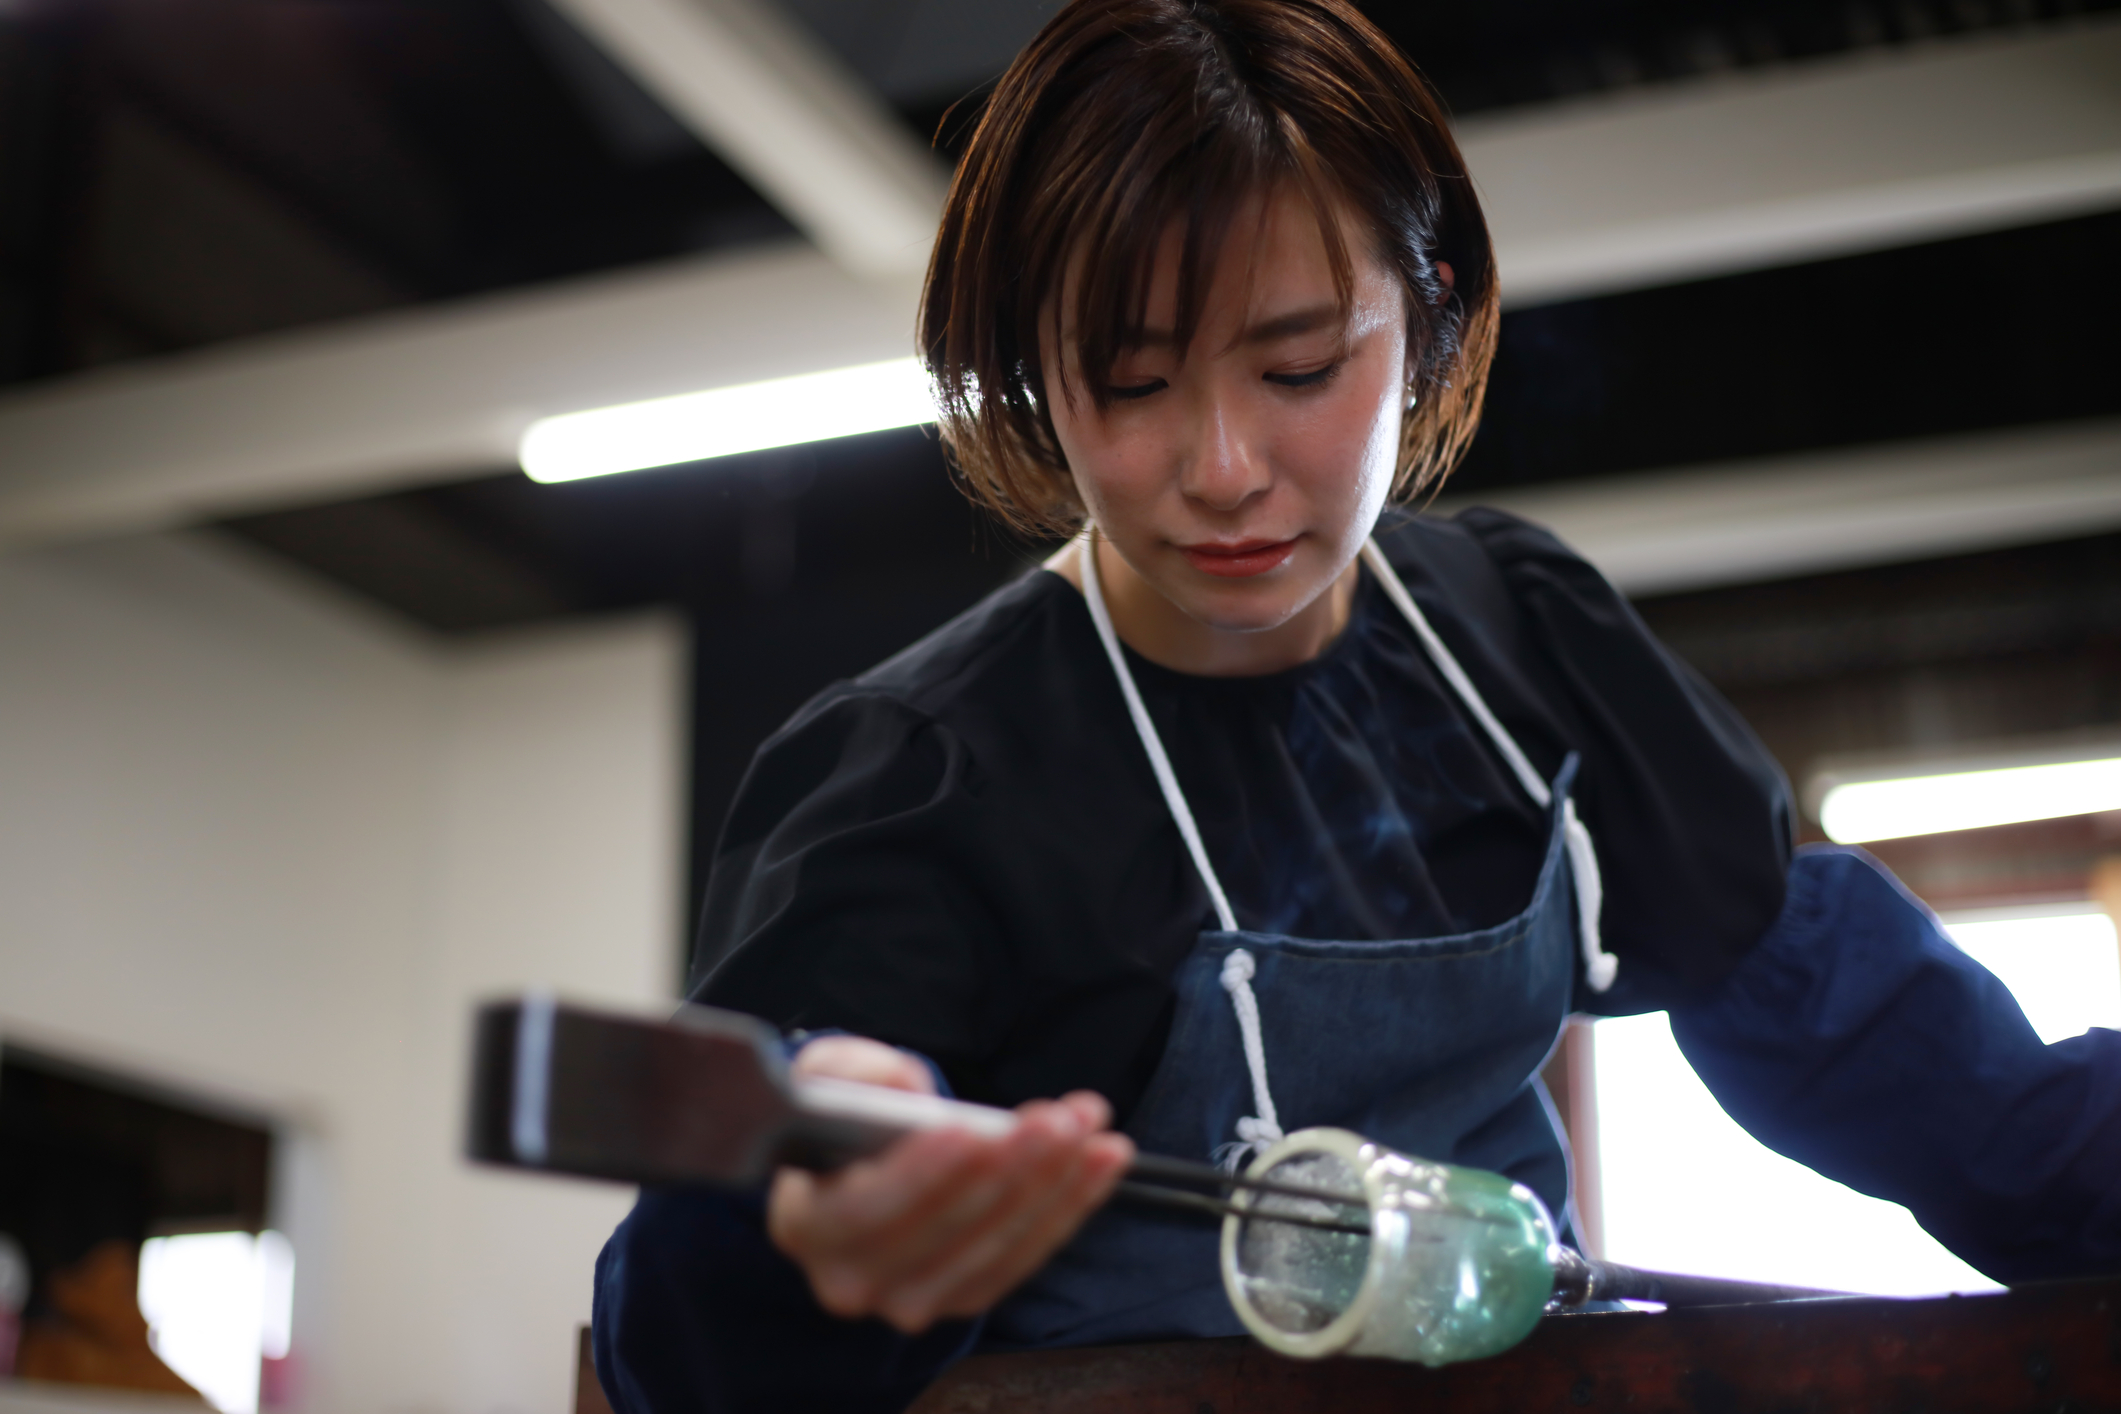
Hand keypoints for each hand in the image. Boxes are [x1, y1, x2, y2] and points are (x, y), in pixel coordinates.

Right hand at [766, 1035, 1133, 1332]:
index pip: (866, 1211)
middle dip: (1009, 1169)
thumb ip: (856, 1072)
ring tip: (1087, 1127)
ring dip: (1052, 1184)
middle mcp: (855, 1279)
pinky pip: (1025, 1255)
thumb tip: (905, 1085)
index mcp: (810, 1224)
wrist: (854, 1170)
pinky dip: (1070, 1205)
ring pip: (995, 1246)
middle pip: (946, 1231)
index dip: (921, 1175)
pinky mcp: (965, 1295)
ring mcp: (913, 1298)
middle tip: (1055, 1120)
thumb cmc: (842, 1118)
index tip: (970, 1131)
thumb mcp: (828, 1075)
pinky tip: (1102, 1158)